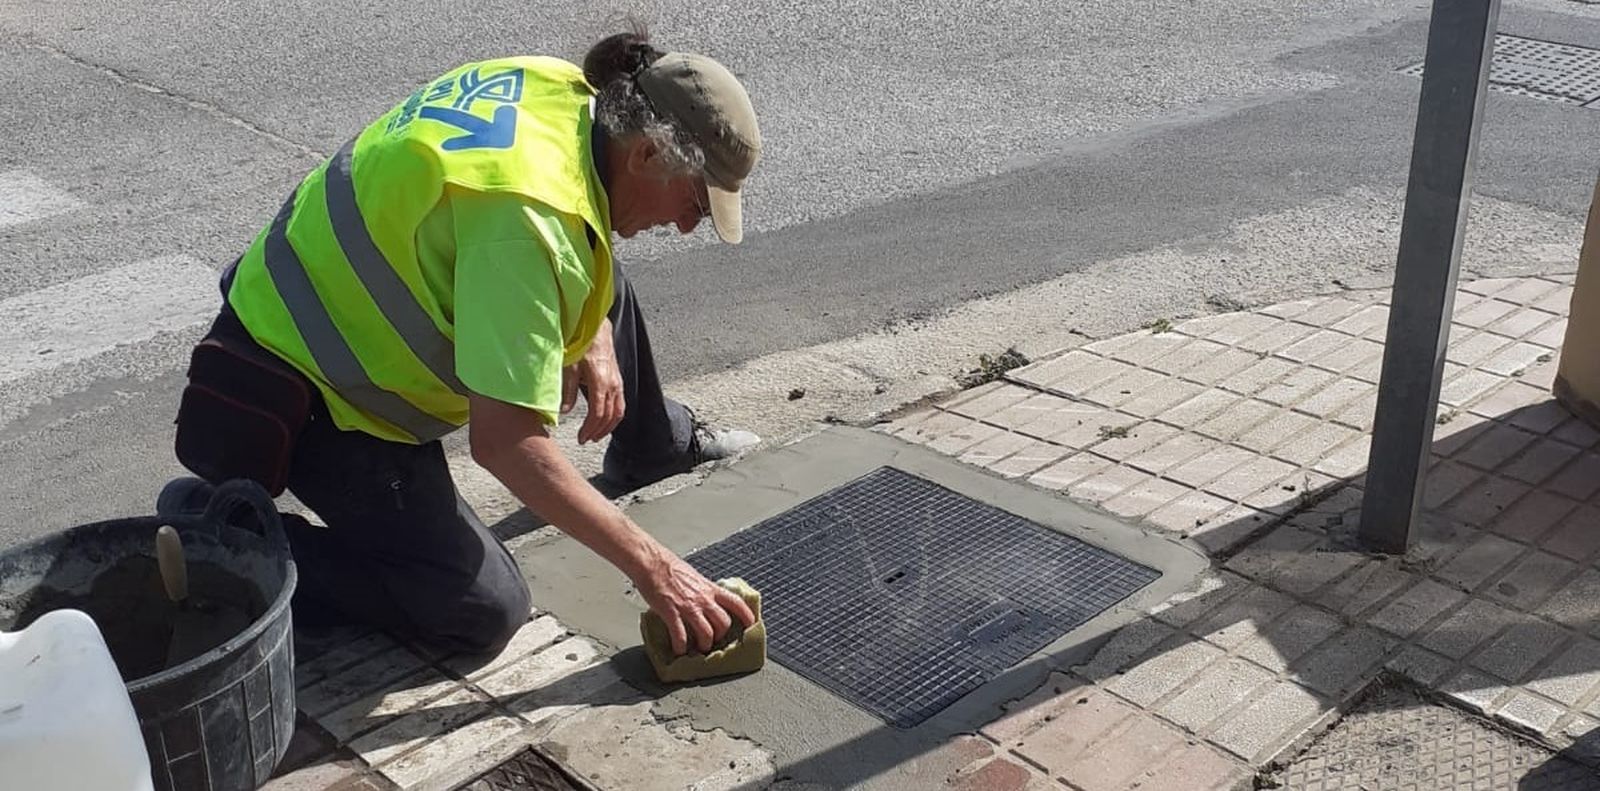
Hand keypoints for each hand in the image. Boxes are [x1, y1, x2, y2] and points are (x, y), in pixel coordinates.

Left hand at [561, 319, 624, 443]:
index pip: (597, 413)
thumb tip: (563, 412)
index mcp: (600, 381)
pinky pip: (620, 404)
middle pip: (609, 416)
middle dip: (598, 431)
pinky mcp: (618, 381)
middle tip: (585, 440)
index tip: (581, 438)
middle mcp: (613, 384)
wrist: (596, 329)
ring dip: (608, 427)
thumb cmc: (581, 344)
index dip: (589, 428)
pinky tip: (604, 421)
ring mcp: (618, 383)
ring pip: (618, 412)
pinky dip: (613, 417)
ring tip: (595, 435)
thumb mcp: (569, 366)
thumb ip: (567, 390)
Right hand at [634, 549, 756, 655]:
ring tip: (698, 648)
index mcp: (709, 588)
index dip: (746, 615)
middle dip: (720, 636)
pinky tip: (679, 649)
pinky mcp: (671, 613)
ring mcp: (688, 606)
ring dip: (704, 645)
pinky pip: (681, 636)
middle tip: (713, 640)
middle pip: (723, 623)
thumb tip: (707, 600)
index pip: (736, 603)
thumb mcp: (695, 577)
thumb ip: (704, 590)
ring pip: (706, 633)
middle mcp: (703, 598)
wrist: (651, 562)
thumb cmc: (670, 567)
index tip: (750, 625)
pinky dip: (681, 646)